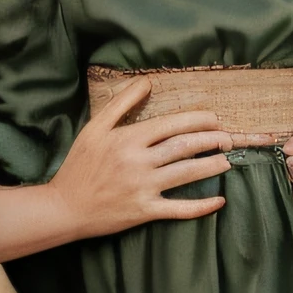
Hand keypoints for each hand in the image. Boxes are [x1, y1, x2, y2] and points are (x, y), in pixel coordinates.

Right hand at [49, 78, 229, 236]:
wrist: (64, 207)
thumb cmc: (78, 166)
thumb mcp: (94, 128)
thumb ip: (121, 103)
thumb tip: (147, 81)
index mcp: (128, 139)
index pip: (171, 124)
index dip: (197, 120)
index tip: (214, 119)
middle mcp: (138, 162)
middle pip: (184, 146)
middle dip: (211, 140)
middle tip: (228, 138)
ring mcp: (143, 187)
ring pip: (186, 174)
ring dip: (211, 166)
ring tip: (227, 161)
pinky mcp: (144, 211)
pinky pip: (179, 209)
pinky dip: (201, 206)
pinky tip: (219, 201)